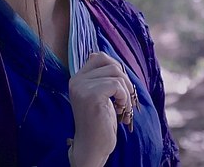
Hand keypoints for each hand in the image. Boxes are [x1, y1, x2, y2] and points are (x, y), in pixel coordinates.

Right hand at [68, 52, 134, 166]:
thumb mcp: (100, 94)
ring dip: (126, 90)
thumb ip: (100, 77)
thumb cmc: (100, 121)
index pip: (99, 57)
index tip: (120, 86)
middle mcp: (76, 81)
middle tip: (125, 98)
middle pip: (111, 64)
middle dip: (124, 80)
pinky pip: (117, 85)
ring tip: (123, 106)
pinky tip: (121, 108)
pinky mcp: (91, 97)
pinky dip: (125, 97)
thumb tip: (103, 56)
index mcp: (77, 78)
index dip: (116, 67)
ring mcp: (82, 88)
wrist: (92, 146)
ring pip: (116, 74)